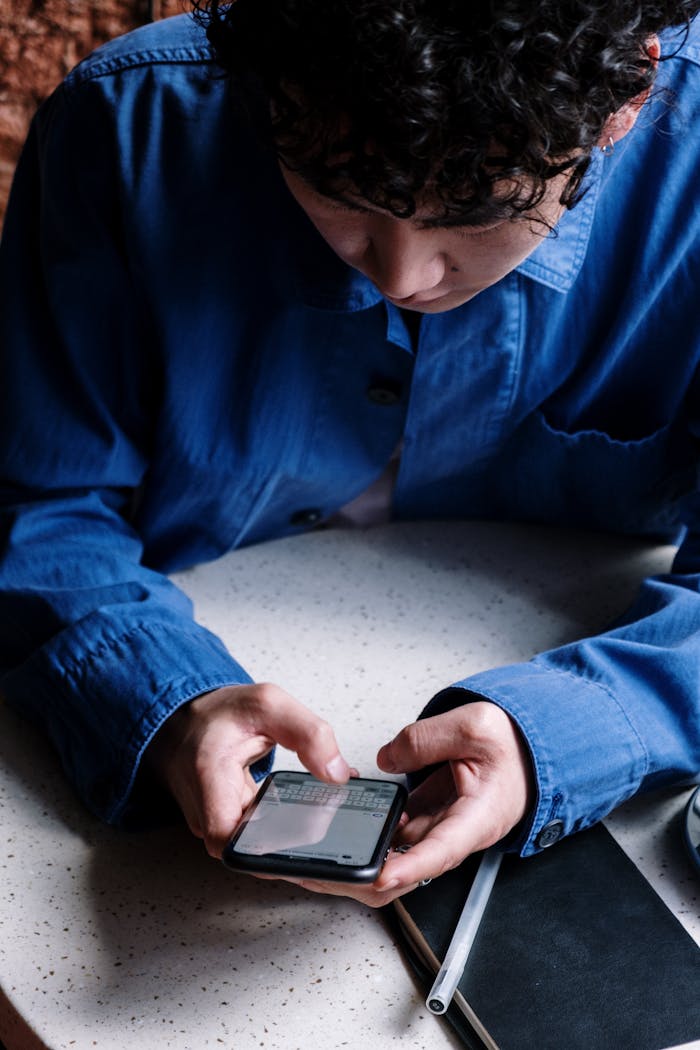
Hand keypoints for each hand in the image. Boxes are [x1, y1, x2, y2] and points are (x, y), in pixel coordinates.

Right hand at [145, 683, 351, 858]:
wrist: (187, 719)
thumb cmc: (219, 713)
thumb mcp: (269, 704)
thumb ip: (308, 734)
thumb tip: (337, 773)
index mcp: (209, 775)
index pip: (226, 839)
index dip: (261, 852)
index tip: (298, 845)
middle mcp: (206, 807)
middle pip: (246, 850)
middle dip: (288, 850)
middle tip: (328, 843)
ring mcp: (213, 818)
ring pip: (252, 846)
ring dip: (286, 841)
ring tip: (325, 831)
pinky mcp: (225, 821)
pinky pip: (253, 834)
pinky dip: (279, 828)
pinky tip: (307, 820)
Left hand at [278, 701, 532, 906]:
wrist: (527, 750)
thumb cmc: (512, 747)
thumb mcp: (475, 726)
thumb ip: (427, 739)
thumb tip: (386, 758)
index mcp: (476, 818)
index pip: (439, 852)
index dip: (407, 868)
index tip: (378, 874)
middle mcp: (454, 833)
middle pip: (406, 868)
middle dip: (363, 876)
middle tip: (322, 871)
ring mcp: (438, 828)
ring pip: (394, 854)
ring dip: (358, 859)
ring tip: (315, 857)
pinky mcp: (426, 818)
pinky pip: (392, 832)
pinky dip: (366, 833)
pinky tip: (335, 828)